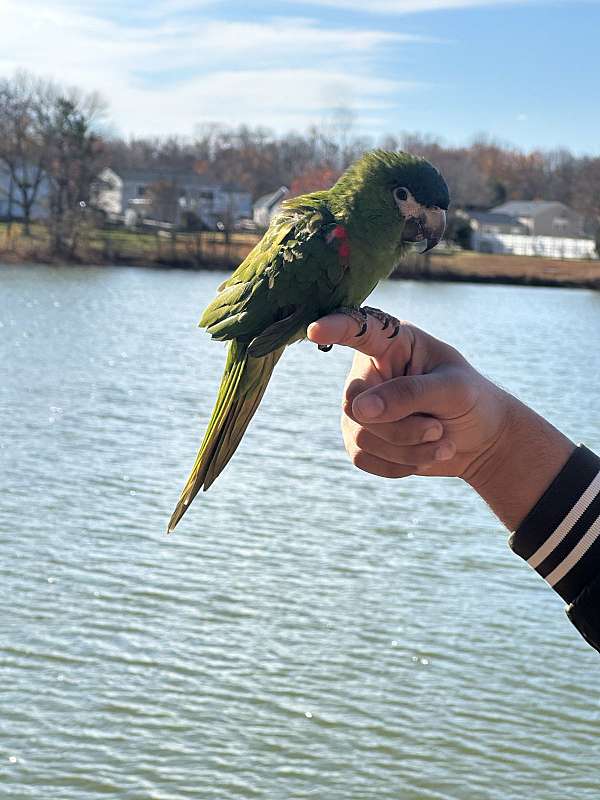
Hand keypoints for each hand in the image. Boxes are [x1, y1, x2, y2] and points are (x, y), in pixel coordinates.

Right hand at [308, 313, 509, 480]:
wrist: (481, 440)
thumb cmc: (472, 401)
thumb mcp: (453, 390)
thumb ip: (409, 394)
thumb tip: (359, 409)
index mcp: (393, 342)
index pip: (359, 329)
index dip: (337, 327)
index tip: (315, 329)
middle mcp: (368, 372)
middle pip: (357, 403)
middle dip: (400, 427)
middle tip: (438, 429)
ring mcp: (359, 407)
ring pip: (361, 435)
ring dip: (407, 448)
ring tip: (442, 442)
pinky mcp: (360, 439)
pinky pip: (363, 458)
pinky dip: (399, 465)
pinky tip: (425, 456)